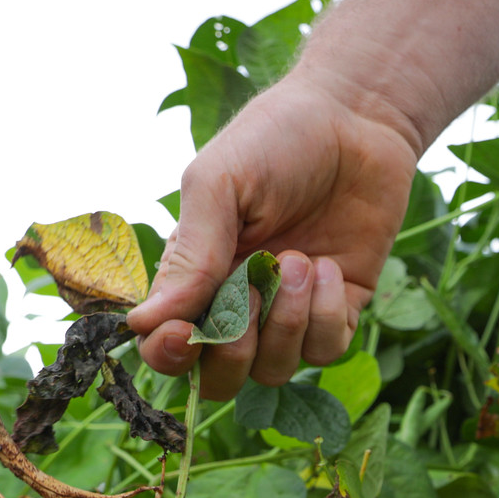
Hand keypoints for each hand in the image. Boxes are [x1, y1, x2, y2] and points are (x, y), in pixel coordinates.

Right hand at [129, 73, 420, 399]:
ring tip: (301, 260)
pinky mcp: (340, 310)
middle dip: (233, 352)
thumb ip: (190, 256)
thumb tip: (142, 324)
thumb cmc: (276, 140)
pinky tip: (330, 266)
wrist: (357, 119)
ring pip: (275, 371)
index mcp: (194, 275)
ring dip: (287, 323)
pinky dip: (327, 316)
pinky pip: (325, 350)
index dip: (169, 355)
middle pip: (220, 378)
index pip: (167, 345)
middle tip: (255, 290)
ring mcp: (289, 312)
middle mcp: (239, 303)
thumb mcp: (219, 185)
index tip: (183, 335)